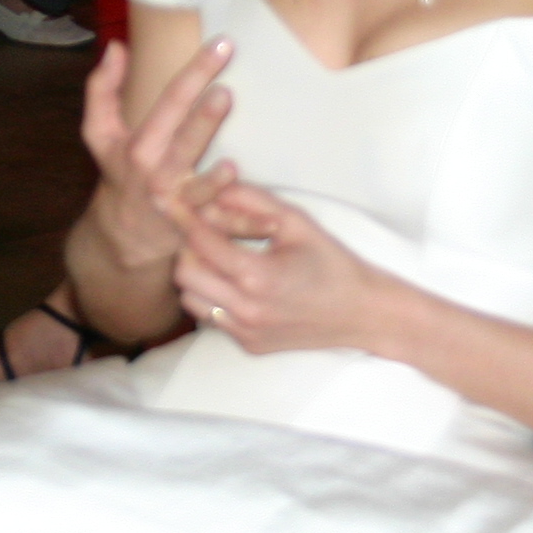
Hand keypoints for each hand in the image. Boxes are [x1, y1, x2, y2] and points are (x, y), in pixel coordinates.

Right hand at [79, 37, 233, 253]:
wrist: (123, 235)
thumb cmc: (120, 171)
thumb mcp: (99, 133)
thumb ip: (102, 88)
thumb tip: (116, 46)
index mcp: (141, 145)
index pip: (171, 100)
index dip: (197, 71)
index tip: (223, 44)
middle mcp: (158, 174)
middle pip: (184, 143)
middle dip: (203, 121)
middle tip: (225, 94)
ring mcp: (179, 204)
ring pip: (200, 193)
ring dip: (215, 182)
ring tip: (231, 166)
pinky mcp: (197, 229)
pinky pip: (224, 228)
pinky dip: (247, 227)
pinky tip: (272, 222)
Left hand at [169, 179, 402, 356]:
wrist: (362, 313)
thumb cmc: (333, 264)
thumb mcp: (298, 222)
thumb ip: (253, 201)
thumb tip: (216, 187)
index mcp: (257, 276)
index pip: (201, 242)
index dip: (183, 217)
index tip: (170, 199)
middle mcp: (245, 309)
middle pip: (185, 273)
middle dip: (187, 247)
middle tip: (203, 230)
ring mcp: (245, 332)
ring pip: (191, 300)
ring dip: (196, 274)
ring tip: (218, 257)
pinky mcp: (248, 345)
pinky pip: (211, 318)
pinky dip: (212, 297)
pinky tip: (234, 282)